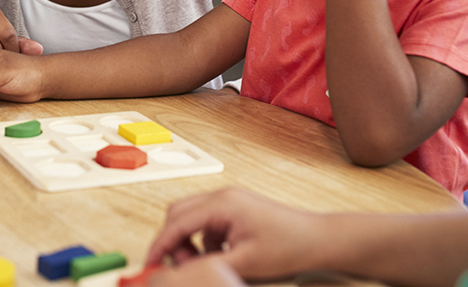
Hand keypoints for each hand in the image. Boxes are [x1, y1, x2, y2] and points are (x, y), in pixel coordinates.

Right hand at [146, 187, 324, 282]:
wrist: (318, 239)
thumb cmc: (288, 246)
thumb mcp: (244, 263)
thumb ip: (207, 266)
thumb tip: (180, 271)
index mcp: (222, 204)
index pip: (177, 222)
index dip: (160, 245)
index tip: (150, 263)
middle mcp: (222, 196)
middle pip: (178, 214)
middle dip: (172, 241)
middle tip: (179, 267)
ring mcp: (229, 200)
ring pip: (191, 217)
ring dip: (188, 242)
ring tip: (202, 264)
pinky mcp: (235, 209)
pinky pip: (207, 222)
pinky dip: (204, 240)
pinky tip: (219, 257)